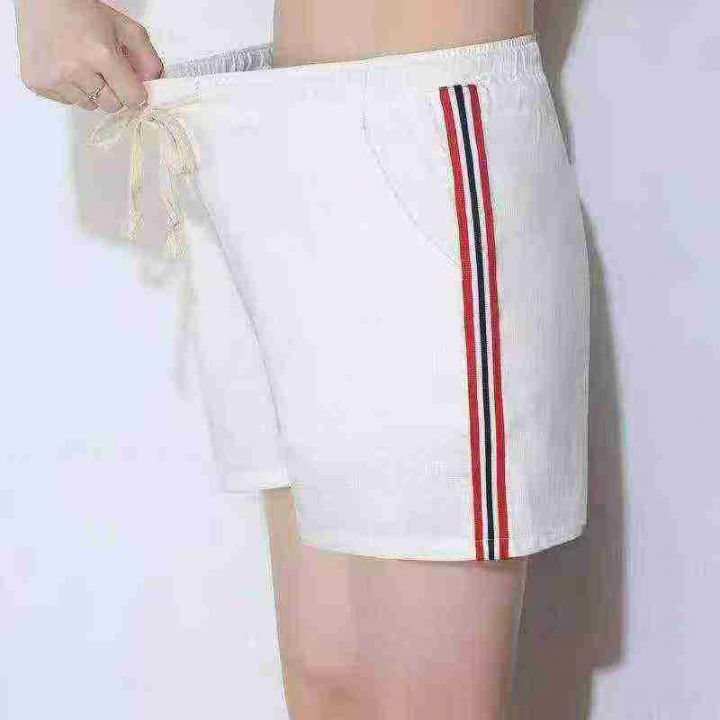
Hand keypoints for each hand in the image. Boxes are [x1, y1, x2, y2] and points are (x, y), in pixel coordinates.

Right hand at [15, 0, 162, 111]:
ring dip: (91, 92)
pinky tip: (65, 68)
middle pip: (111, 105)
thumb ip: (147, 58)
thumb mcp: (124, 27)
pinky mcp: (37, 82)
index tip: (131, 86)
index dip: (135, 93)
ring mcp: (54, 78)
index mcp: (101, 54)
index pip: (131, 98)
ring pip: (89, 106)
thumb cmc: (85, 11)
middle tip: (104, 71)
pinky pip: (67, 102)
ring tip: (81, 66)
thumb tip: (154, 85)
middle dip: (114, 92)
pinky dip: (71, 90)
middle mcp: (75, 69)